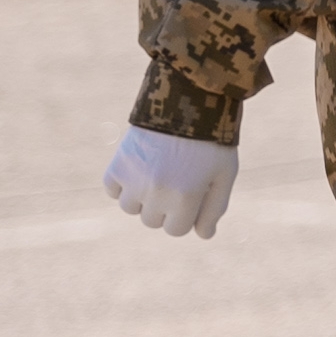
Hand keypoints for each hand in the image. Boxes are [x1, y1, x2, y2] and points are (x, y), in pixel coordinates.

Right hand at [102, 126, 239, 241]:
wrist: (187, 101)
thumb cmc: (211, 141)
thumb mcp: (224, 174)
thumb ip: (214, 208)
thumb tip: (204, 235)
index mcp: (186, 197)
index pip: (175, 230)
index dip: (184, 214)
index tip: (191, 194)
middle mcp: (157, 192)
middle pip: (152, 221)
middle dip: (164, 206)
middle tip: (176, 178)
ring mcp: (134, 179)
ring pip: (130, 208)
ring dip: (142, 196)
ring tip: (158, 171)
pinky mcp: (117, 164)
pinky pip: (111, 189)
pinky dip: (121, 183)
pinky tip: (139, 167)